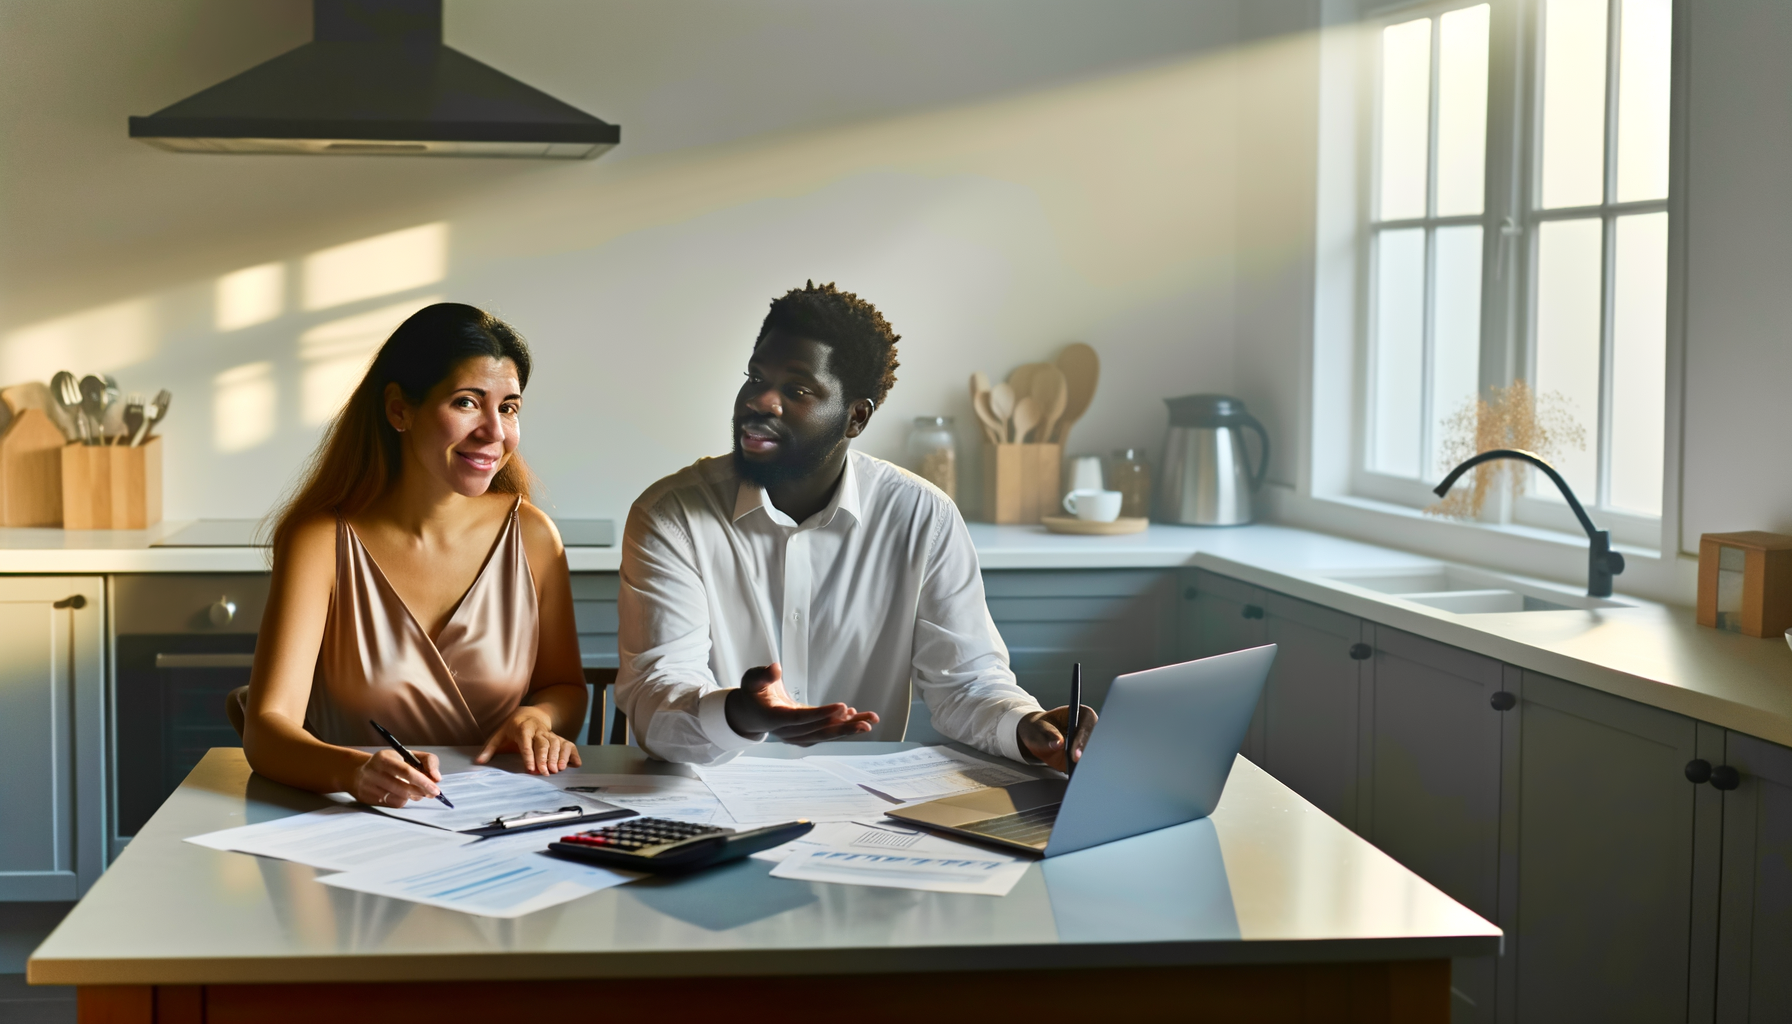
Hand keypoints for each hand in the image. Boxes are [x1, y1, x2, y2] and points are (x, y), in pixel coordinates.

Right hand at [351, 748, 442, 806]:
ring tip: (414, 791)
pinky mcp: (367, 798)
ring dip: (412, 797)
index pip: (406, 771)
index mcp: (384, 758)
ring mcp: (369, 787)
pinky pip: (392, 804)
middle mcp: (374, 772)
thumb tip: (437, 778)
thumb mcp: (406, 755)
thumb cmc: (389, 763)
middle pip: (404, 788)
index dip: (423, 781)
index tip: (436, 789)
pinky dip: (402, 801)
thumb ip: (427, 761)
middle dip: (422, 791)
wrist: (358, 773)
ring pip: (400, 798)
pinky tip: (401, 795)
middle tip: (432, 793)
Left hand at [473, 706, 581, 773]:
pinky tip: (575, 765)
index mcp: (523, 728)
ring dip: (558, 757)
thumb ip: (489, 748)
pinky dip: (572, 754)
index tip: (531, 769)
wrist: (529, 713)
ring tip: (557, 770)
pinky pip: (568, 744)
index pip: (526, 742)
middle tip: (545, 773)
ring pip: (556, 744)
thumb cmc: (511, 727)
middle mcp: (538, 730)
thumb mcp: (498, 734)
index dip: (529, 756)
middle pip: (543, 744)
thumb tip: (478, 761)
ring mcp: (549, 733)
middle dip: (545, 759)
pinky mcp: (557, 737)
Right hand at [724, 663, 878, 744]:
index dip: (822, 714)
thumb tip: (775, 667)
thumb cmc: (752, 694)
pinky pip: (825, 733)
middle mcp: (787, 732)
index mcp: (774, 718)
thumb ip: (762, 675)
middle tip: (866, 722)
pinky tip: (856, 717)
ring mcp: (797, 736)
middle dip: (844, 726)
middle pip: (818, 731)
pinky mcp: (805, 735)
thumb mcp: (751, 680)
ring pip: (825, 734)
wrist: (750, 714)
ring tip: (869, 721)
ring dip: (849, 728)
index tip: (842, 707)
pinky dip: (841, 727)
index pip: (800, 718)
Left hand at [1017, 705, 1096, 772]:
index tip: (1074, 755)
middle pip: (1097, 743)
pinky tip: (1077, 779)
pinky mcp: (1088, 756)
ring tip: (1077, 776)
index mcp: (1082, 714)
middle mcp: (1091, 728)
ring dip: (1088, 766)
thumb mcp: (1037, 729)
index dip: (1083, 741)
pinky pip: (1090, 766)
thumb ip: (1047, 735)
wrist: (1038, 737)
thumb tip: (1058, 744)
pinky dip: (1085, 772)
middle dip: (1089, 756)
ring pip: (1096, 756)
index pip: (1088, 726)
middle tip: (1077, 769)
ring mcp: (1090, 743)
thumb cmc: (1039, 728)